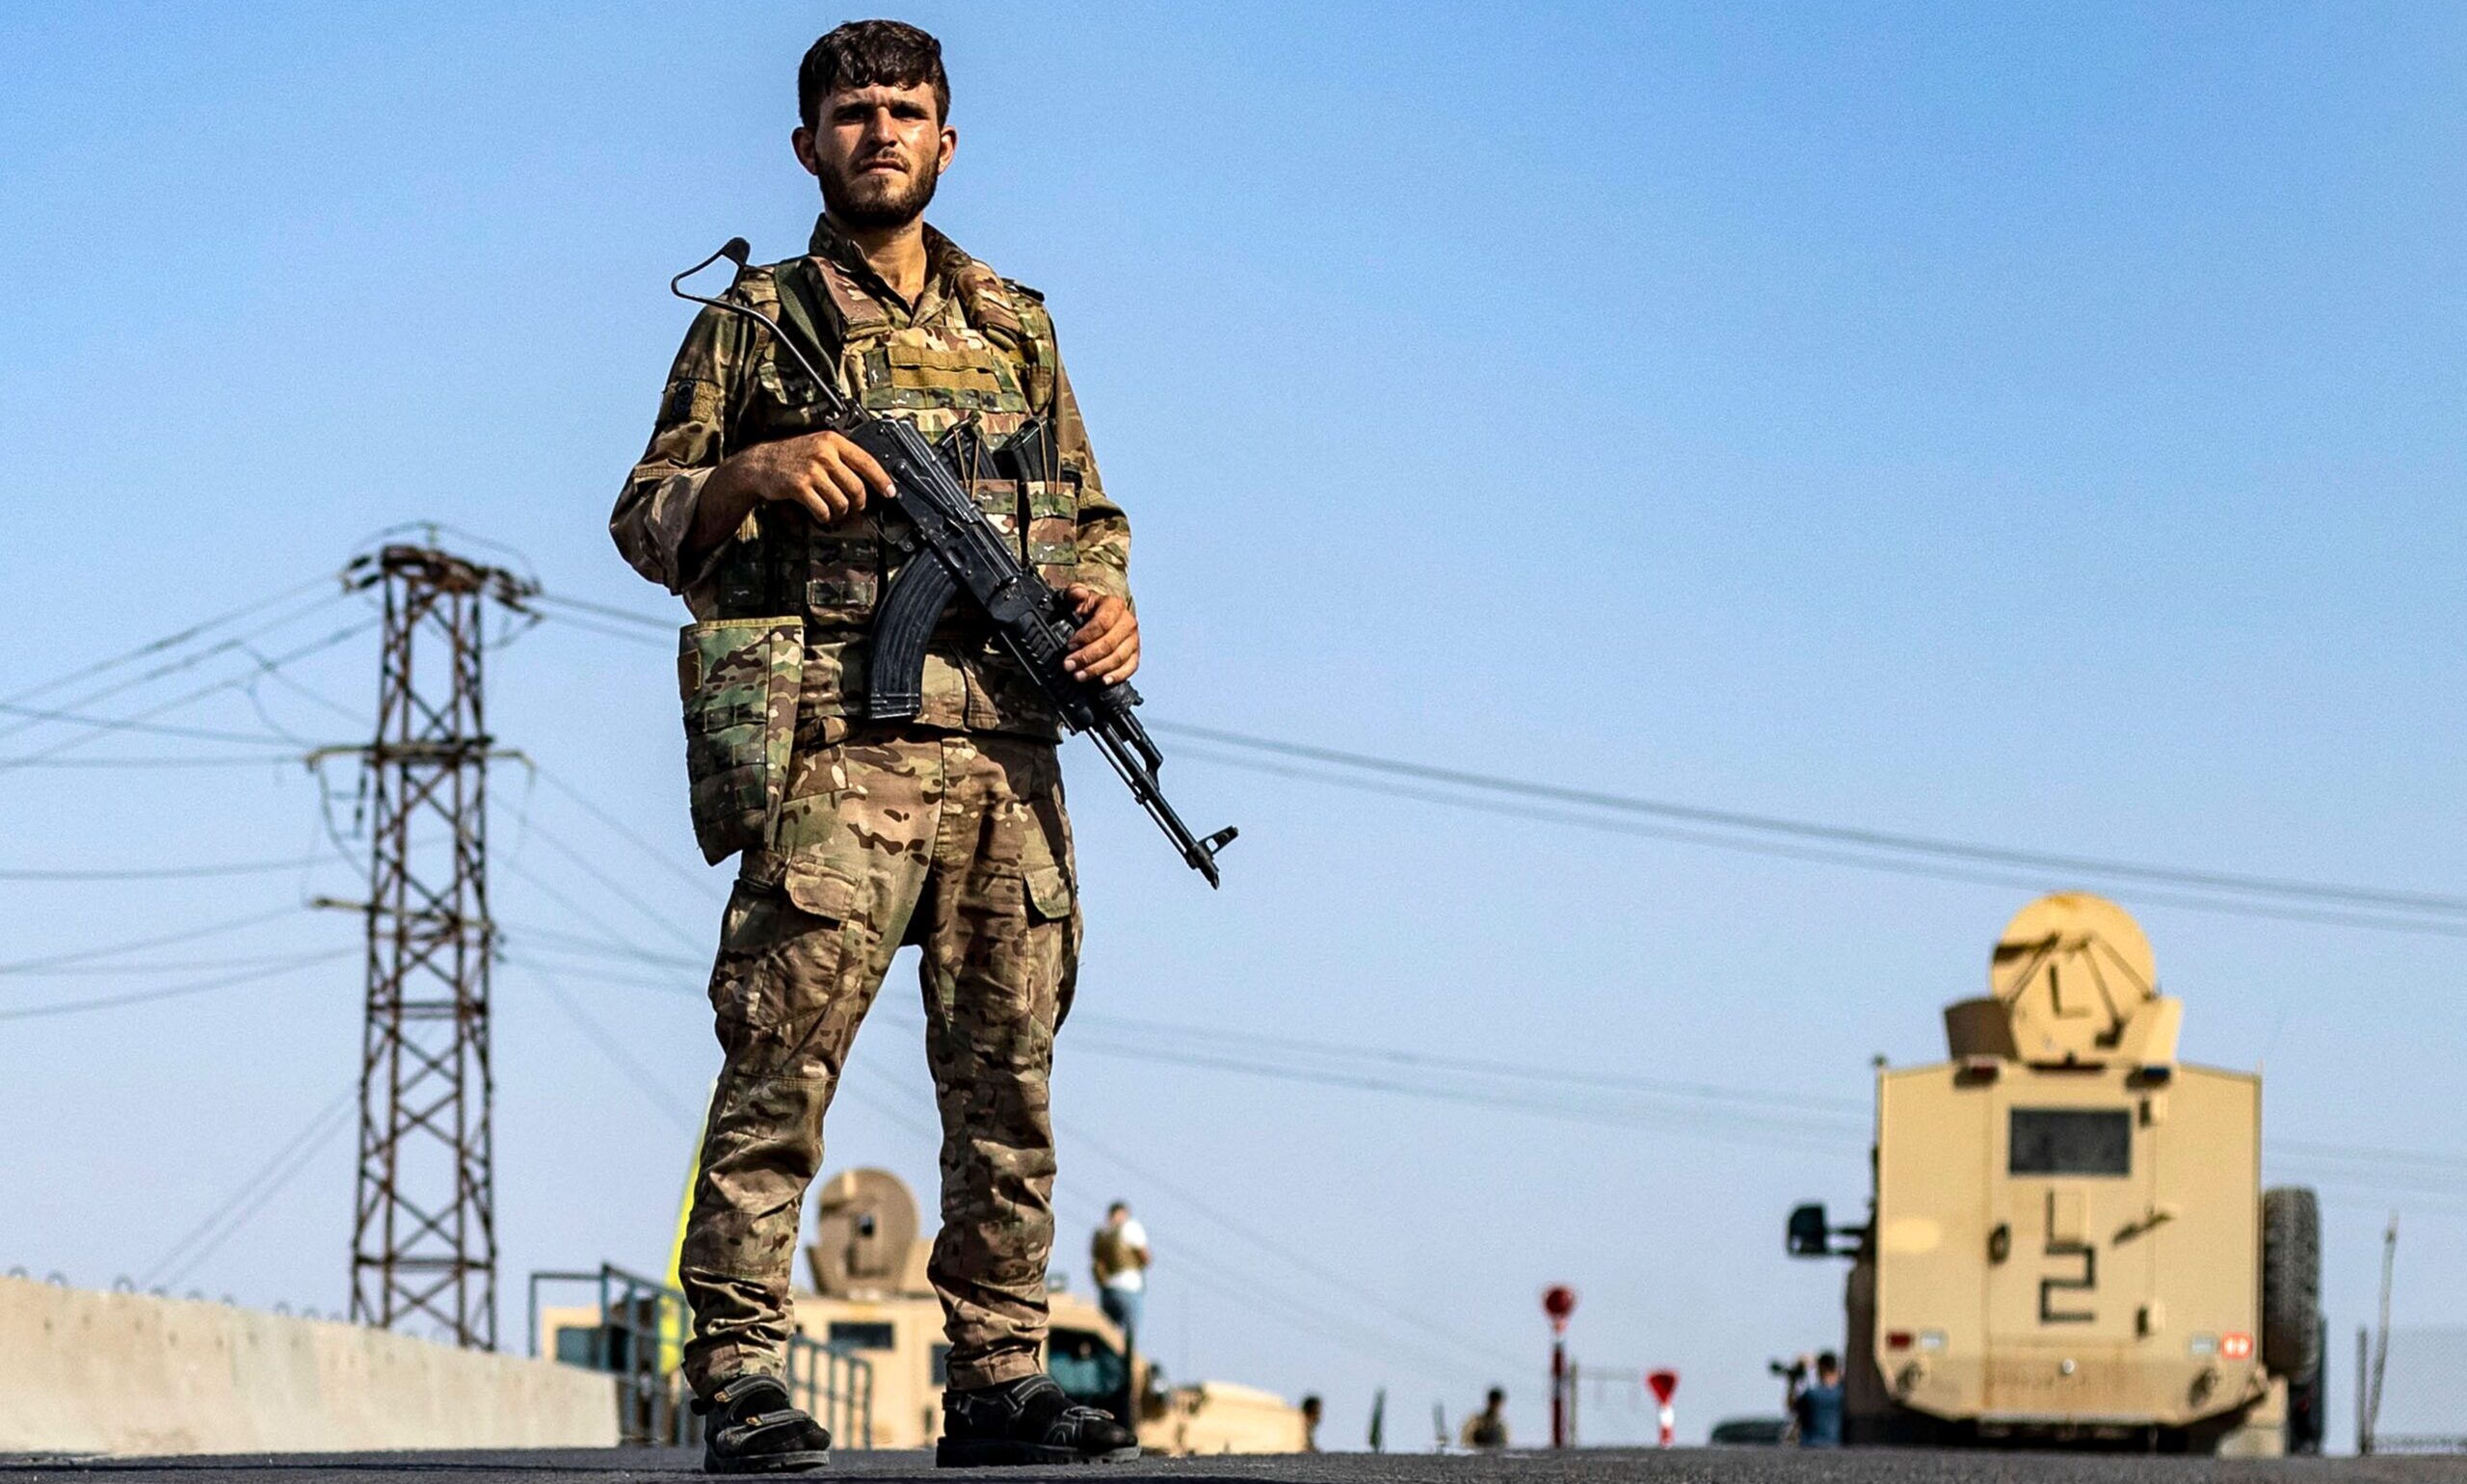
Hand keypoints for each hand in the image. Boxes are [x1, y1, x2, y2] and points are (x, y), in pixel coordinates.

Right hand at [715, 430, 891, 526]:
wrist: (761, 463)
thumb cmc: (793, 456)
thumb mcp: (819, 447)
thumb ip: (842, 458)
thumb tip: (869, 479)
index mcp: (833, 441)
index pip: (866, 461)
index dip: (882, 480)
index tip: (890, 492)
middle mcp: (824, 454)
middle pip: (856, 487)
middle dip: (859, 503)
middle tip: (856, 508)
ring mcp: (812, 470)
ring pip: (842, 502)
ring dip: (841, 513)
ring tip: (835, 512)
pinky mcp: (800, 487)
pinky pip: (823, 510)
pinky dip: (825, 517)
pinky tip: (822, 514)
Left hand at [1064, 585, 1138, 684]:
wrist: (1106, 613)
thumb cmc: (1090, 607)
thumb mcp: (1079, 596)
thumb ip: (1075, 592)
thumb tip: (1078, 593)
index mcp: (1114, 606)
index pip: (1102, 623)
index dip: (1085, 636)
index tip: (1069, 646)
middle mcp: (1128, 622)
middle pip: (1109, 643)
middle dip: (1086, 657)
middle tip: (1069, 665)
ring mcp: (1133, 640)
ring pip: (1118, 657)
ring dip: (1097, 669)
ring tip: (1079, 675)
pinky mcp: (1135, 654)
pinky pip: (1130, 667)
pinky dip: (1118, 676)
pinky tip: (1104, 680)